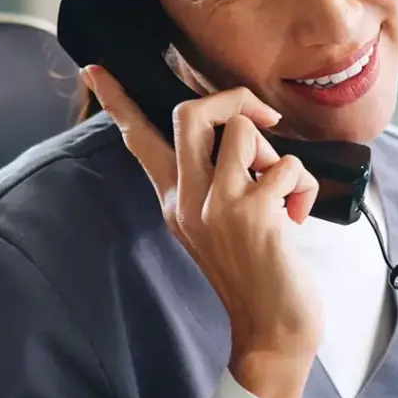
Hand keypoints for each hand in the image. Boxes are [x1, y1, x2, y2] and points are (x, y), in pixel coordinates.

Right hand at [83, 65, 322, 397]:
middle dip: (231, 99)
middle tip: (261, 120)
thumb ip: (216, 182)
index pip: (138, 141)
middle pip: (188, 113)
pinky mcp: (252, 212)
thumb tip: (245, 133)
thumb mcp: (218, 226)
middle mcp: (185, 200)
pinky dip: (304, 184)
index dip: (117, 101)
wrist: (272, 329)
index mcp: (173, 200)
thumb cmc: (254, 276)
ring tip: (280, 190)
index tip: (94, 69)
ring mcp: (216, 205)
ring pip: (243, 130)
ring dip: (275, 152)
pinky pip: (287, 164)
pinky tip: (297, 217)